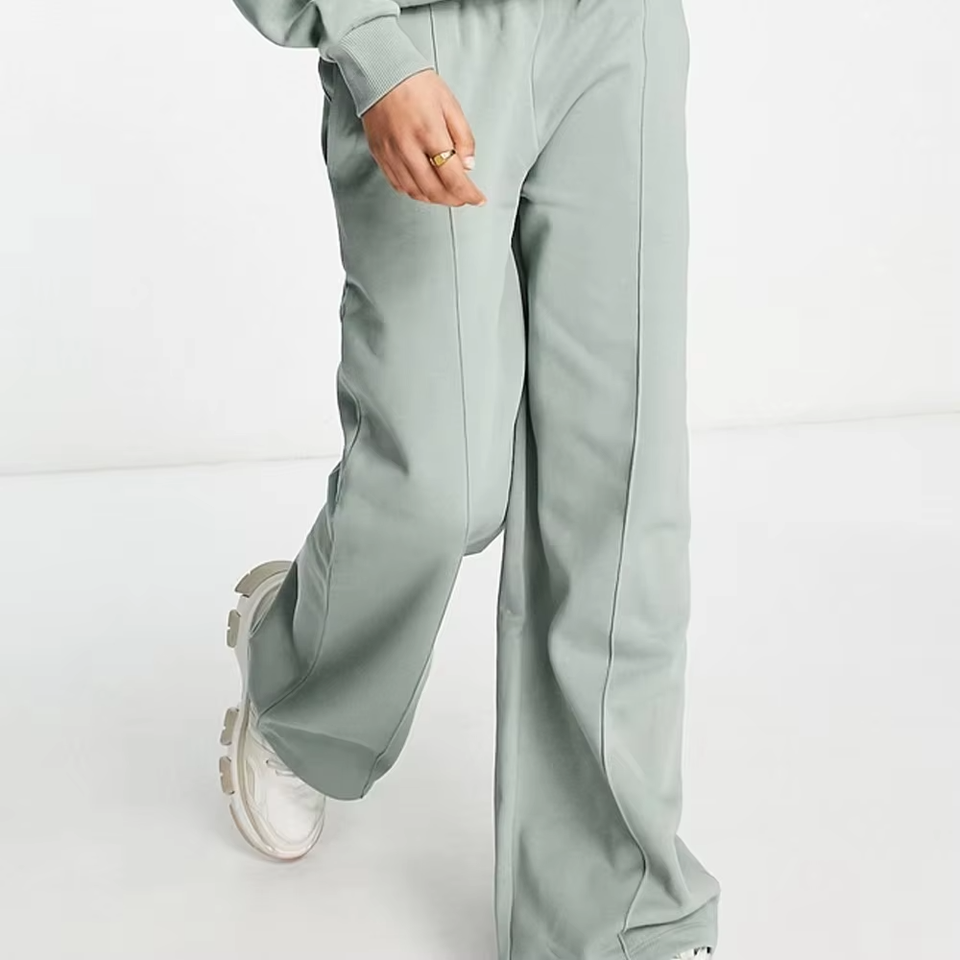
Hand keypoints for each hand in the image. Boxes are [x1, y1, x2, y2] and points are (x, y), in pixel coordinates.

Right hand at [361, 70, 485, 207]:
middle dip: (454, 199)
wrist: (381, 71)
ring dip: (435, 199)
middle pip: (434, 190)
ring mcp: (391, 154)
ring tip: (447, 193)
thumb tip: (468, 165)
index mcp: (429, 133)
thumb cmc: (415, 83)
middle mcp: (408, 147)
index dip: (468, 193)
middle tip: (464, 197)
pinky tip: (425, 187)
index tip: (477, 198)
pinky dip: (415, 192)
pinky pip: (399, 185)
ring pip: (416, 192)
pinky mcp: (380, 156)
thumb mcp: (450, 104)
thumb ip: (463, 137)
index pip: (453, 176)